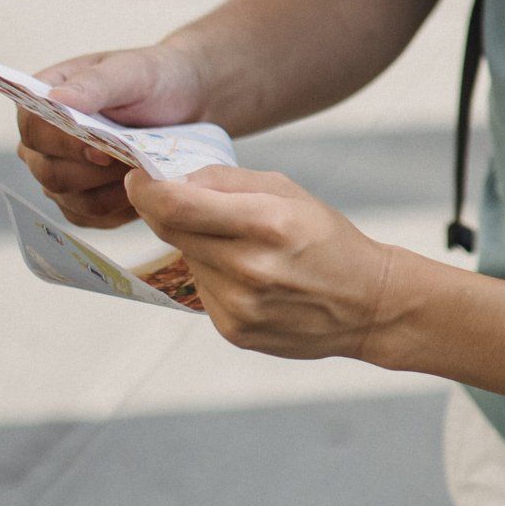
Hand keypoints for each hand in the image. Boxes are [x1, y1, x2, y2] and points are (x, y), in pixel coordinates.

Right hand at [16, 42, 211, 228]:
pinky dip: (122, 206)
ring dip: (113, 189)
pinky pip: (92, 217)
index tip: (102, 149)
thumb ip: (93, 84)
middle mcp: (42, 141)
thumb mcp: (131, 71)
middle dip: (95, 171)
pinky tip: (146, 186)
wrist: (185, 101)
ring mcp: (59, 174)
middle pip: (49, 172)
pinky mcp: (80, 202)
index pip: (33, 129)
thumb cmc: (154, 79)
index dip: (63, 143)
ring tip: (145, 168)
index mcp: (43, 99)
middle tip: (136, 160)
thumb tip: (54, 99)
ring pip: (72, 200)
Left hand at [123, 166, 393, 358]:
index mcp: (266, 223)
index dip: (146, 188)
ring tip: (238, 243)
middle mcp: (248, 268)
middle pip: (173, 231)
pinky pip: (202, 289)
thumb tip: (172, 178)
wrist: (365, 303)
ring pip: (186, 259)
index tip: (138, 175)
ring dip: (196, 244)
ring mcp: (238, 305)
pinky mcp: (233, 330)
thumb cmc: (326, 237)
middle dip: (165, 209)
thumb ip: (227, 181)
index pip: (175, 206)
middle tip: (176, 197)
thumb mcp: (287, 191)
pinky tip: (248, 275)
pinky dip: (213, 274)